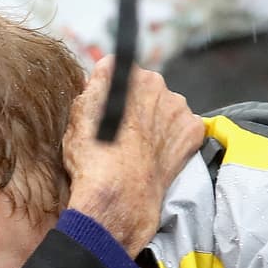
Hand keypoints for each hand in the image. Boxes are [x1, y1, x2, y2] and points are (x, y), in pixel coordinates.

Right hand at [64, 55, 204, 255]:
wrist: (119, 194)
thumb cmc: (92, 159)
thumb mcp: (76, 119)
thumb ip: (91, 91)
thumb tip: (100, 82)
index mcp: (123, 75)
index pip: (116, 72)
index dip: (108, 94)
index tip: (105, 112)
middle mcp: (154, 82)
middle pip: (145, 88)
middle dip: (136, 106)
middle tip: (122, 134)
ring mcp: (177, 105)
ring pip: (165, 107)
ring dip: (156, 122)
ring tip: (140, 149)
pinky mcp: (192, 129)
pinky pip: (183, 128)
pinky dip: (174, 139)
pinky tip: (157, 155)